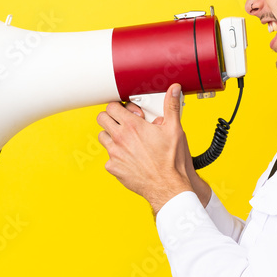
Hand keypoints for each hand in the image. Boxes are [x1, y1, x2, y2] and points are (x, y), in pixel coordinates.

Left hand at [97, 84, 193, 213]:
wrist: (168, 187)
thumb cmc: (171, 160)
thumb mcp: (174, 129)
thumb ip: (171, 106)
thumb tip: (173, 90)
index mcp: (132, 126)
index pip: (112, 107)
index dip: (119, 106)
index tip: (127, 111)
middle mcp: (119, 139)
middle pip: (102, 119)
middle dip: (111, 117)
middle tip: (123, 122)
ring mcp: (114, 154)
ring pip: (102, 137)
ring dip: (111, 135)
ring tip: (126, 139)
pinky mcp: (113, 168)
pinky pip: (108, 157)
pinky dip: (116, 155)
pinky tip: (129, 156)